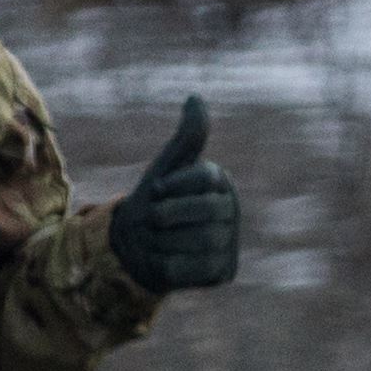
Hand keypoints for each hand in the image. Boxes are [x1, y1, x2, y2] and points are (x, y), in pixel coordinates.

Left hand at [111, 94, 240, 292]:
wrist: (137, 245)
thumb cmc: (154, 201)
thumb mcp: (166, 167)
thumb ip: (186, 137)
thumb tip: (195, 97)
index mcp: (221, 183)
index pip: (203, 178)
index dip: (170, 186)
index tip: (157, 191)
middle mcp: (232, 212)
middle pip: (202, 213)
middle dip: (166, 215)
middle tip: (154, 219)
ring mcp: (231, 244)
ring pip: (197, 242)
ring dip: (164, 241)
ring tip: (158, 239)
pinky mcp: (222, 273)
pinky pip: (191, 269)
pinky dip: (167, 265)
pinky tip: (163, 260)